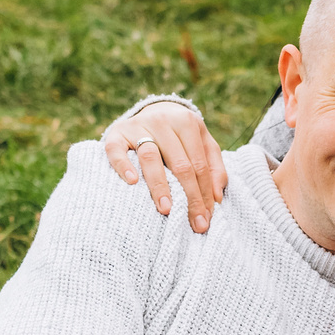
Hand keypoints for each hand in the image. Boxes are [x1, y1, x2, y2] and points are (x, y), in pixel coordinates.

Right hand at [99, 100, 226, 231]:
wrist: (151, 110)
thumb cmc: (180, 136)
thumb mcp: (202, 143)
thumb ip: (214, 167)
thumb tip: (218, 197)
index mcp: (187, 122)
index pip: (200, 165)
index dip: (205, 194)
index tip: (206, 220)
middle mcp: (163, 121)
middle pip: (180, 164)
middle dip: (189, 197)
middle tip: (193, 224)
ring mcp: (138, 126)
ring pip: (151, 157)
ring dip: (160, 185)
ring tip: (166, 210)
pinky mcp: (116, 133)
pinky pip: (116, 150)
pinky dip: (123, 166)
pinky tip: (132, 182)